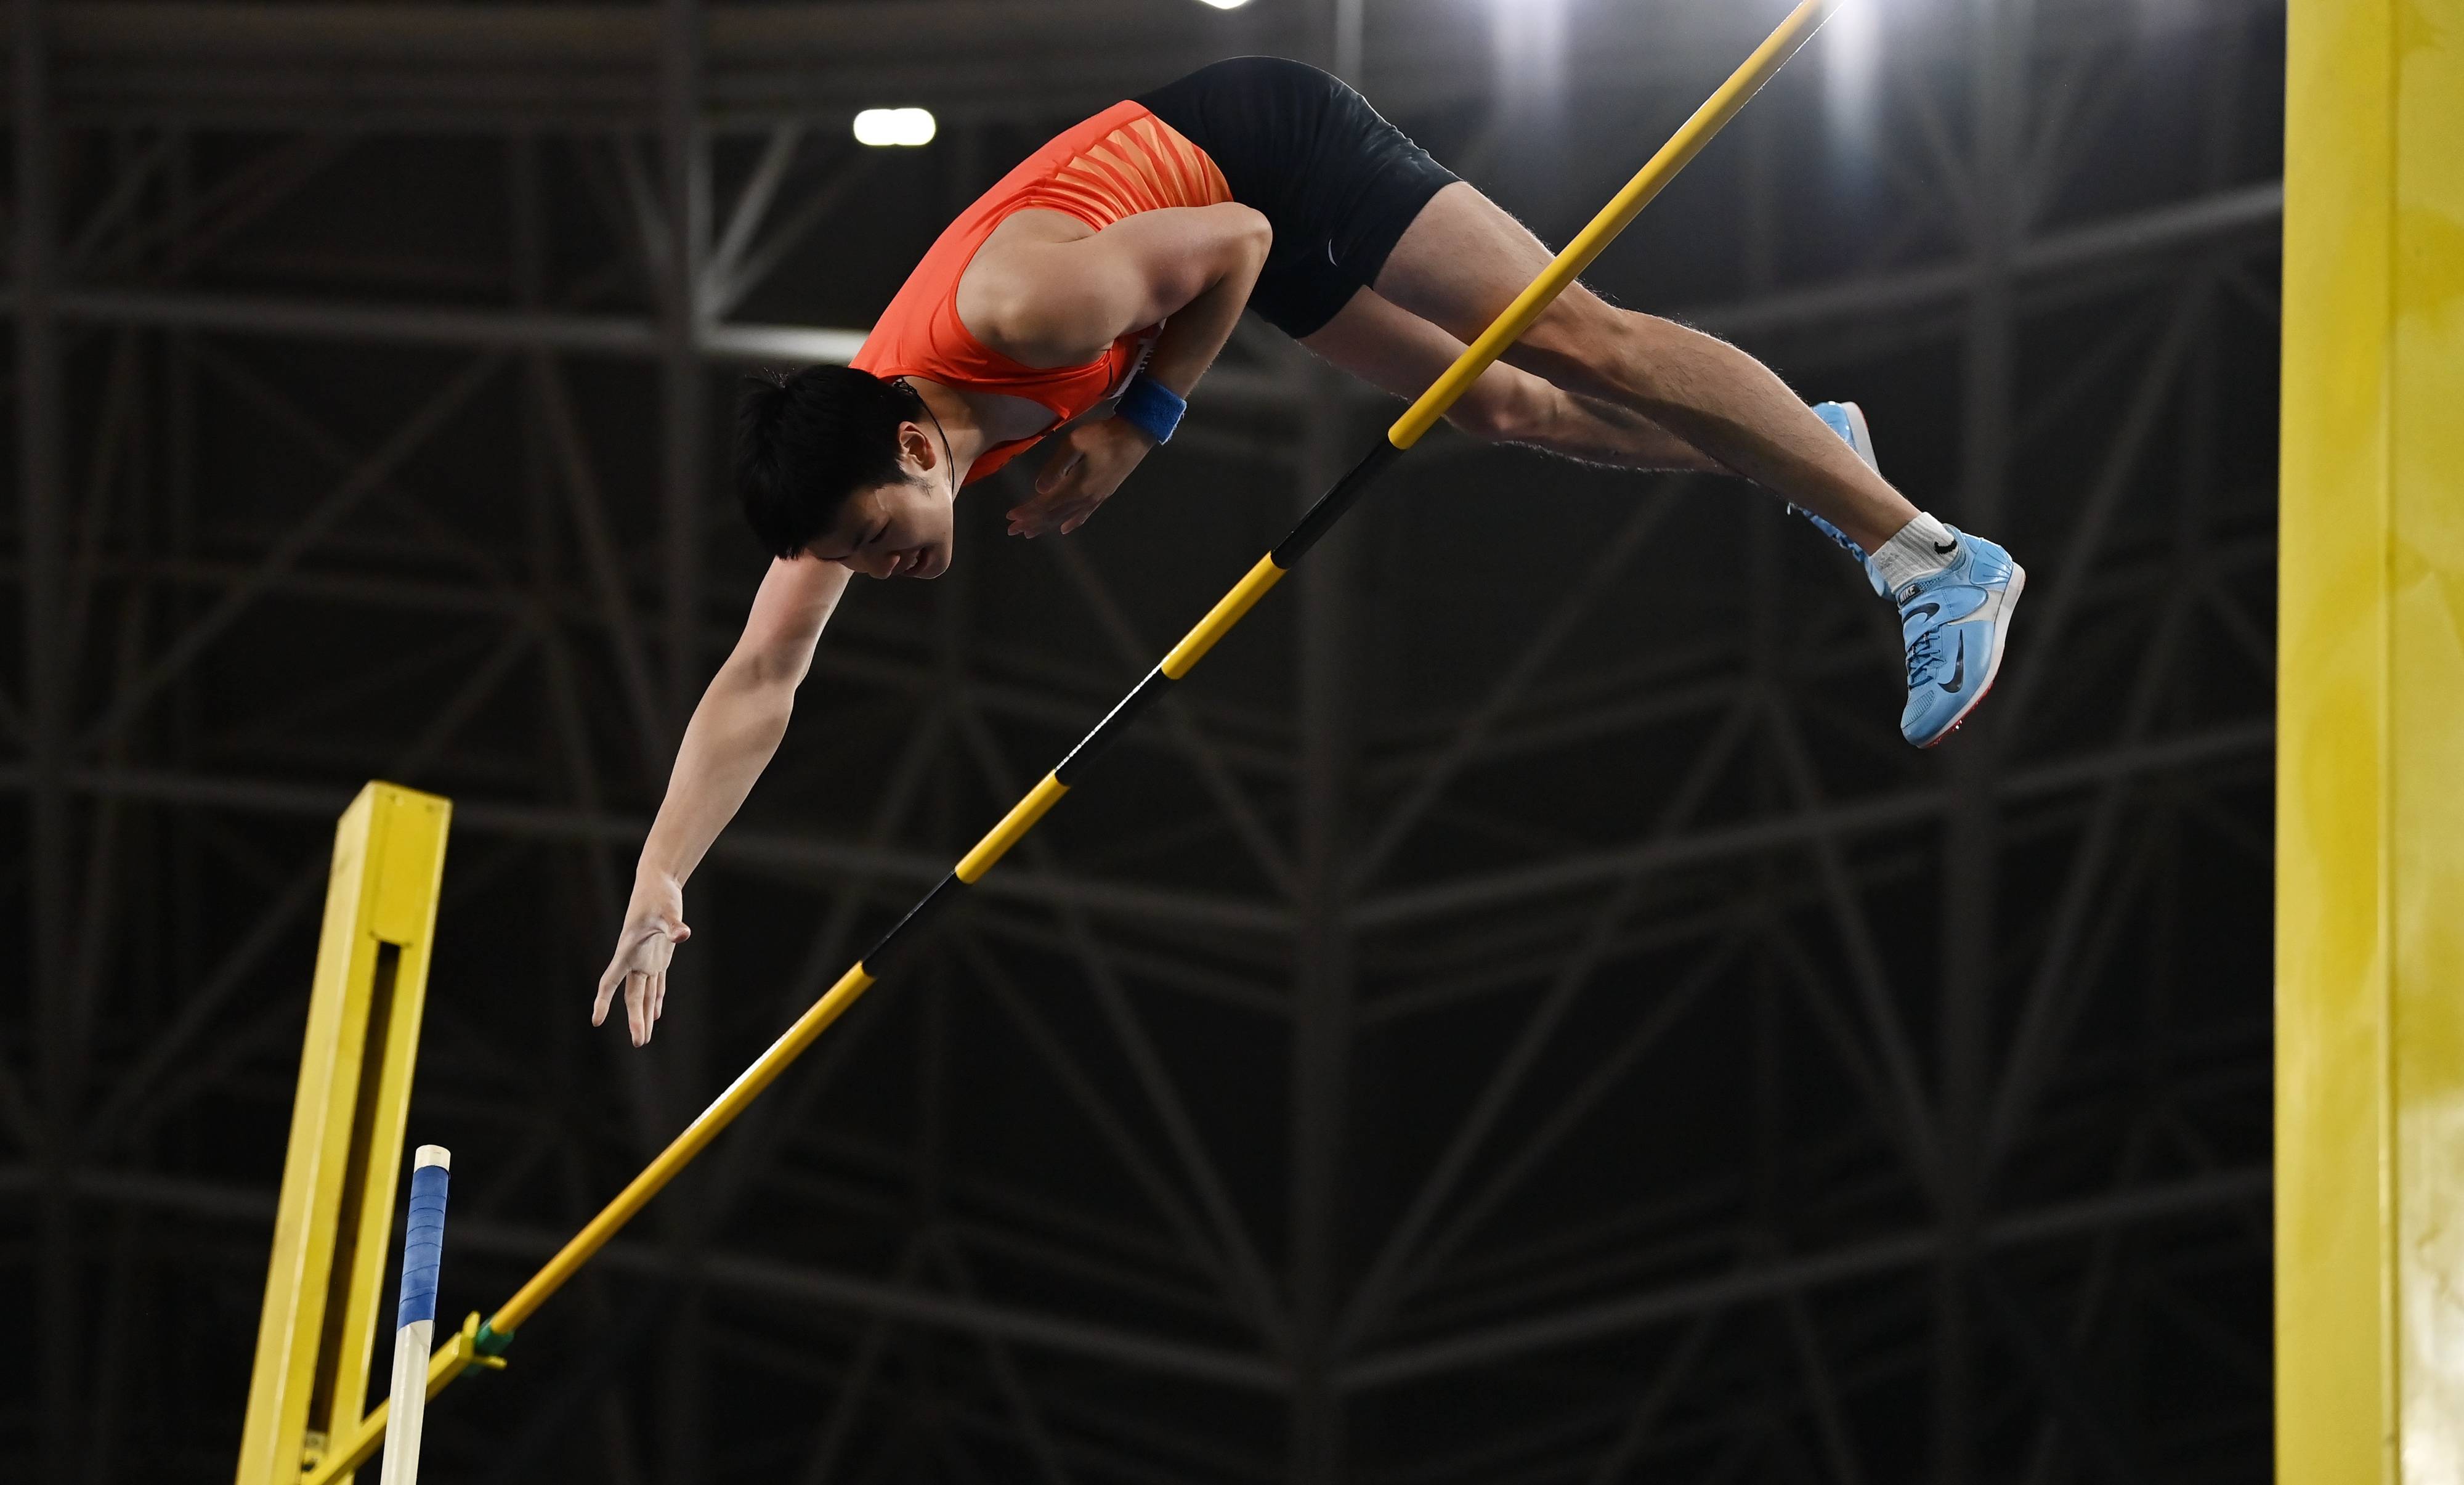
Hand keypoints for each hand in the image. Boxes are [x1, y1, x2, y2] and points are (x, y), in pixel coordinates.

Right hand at [593, 875, 691, 1046]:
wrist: (659, 882)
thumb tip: (683, 935)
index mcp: (628, 950)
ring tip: (643, 1039)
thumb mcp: (666, 910)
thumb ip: (673, 925)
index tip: (596, 1021)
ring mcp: (647, 958)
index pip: (611, 981)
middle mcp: (635, 959)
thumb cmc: (658, 894)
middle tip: (638, 1043)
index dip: (603, 1001)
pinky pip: (657, 984)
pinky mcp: (660, 956)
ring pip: (645, 994)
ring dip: (645, 1015)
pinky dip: (657, 999)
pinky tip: (657, 1015)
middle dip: (635, 1019)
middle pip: (633, 995)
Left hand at [1008, 416, 1156, 537]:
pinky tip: (1064, 529)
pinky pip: (1084, 515)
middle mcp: (1085, 498)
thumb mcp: (1075, 443)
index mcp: (1076, 486)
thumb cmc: (1104, 435)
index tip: (1010, 516)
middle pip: (1053, 516)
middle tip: (1013, 531)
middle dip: (1032, 523)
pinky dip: (1071, 523)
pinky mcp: (1103, 494)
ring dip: (1047, 526)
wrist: (1135, 435)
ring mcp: (1095, 498)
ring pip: (1066, 518)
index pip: (1045, 504)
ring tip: (1030, 533)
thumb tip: (1039, 488)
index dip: (1027, 511)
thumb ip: (1056, 466)